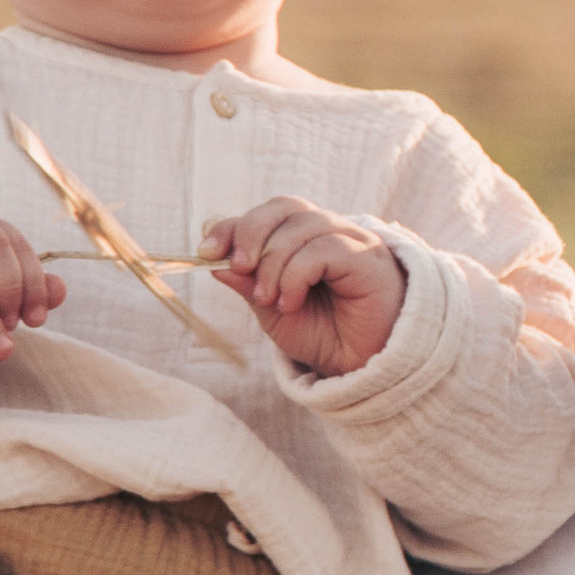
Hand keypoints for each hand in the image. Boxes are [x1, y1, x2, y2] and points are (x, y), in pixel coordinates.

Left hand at [205, 201, 406, 376]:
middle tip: (239, 269)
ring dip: (273, 264)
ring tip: (269, 300)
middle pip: (284, 207)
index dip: (234, 226)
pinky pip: (324, 249)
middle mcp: (330, 232)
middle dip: (251, 233)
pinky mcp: (368, 258)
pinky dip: (297, 274)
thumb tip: (216, 263)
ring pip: (302, 227)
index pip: (267, 214)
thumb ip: (249, 285)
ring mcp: (352, 241)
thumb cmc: (325, 336)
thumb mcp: (274, 312)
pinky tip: (292, 301)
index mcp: (306, 240)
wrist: (364, 367)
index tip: (206, 252)